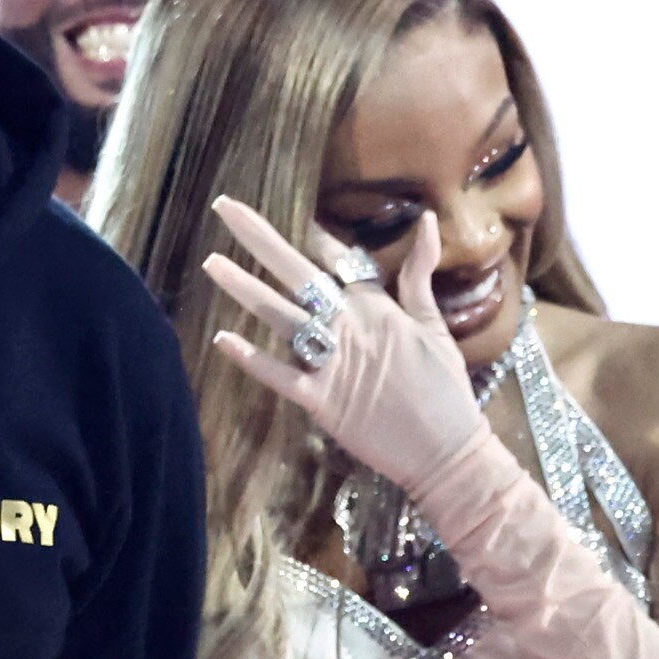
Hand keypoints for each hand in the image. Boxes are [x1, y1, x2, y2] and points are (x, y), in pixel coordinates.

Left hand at [199, 198, 492, 499]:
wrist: (448, 452)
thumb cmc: (445, 392)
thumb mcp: (436, 326)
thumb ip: (420, 276)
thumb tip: (429, 221)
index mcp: (377, 308)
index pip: (338, 260)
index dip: (312, 235)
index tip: (287, 213)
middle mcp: (349, 326)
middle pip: (298, 273)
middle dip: (260, 238)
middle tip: (225, 207)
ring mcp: (332, 362)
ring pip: (281, 316)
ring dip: (244, 288)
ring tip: (209, 262)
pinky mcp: (321, 400)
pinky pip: (280, 375)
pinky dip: (252, 358)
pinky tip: (222, 339)